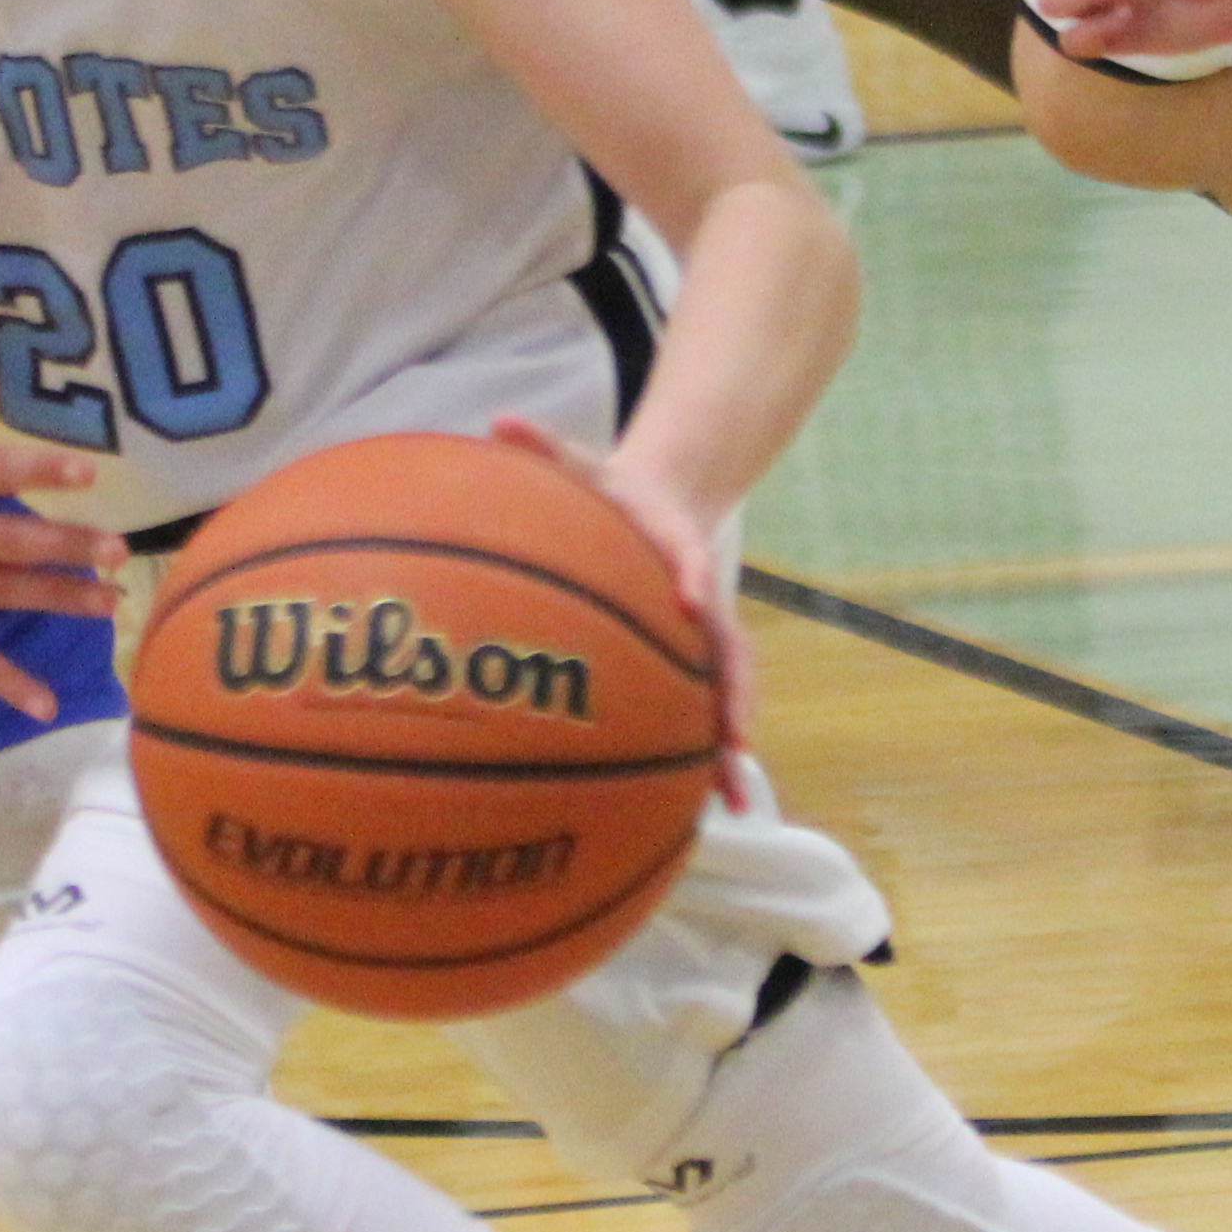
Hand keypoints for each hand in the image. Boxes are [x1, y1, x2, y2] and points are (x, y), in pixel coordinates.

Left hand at [488, 417, 754, 801]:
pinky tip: (710, 811)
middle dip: (731, 692)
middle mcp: (698, 599)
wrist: (664, 506)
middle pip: (727, 648)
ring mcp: (702, 638)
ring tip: (730, 801)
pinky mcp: (693, 665)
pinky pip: (702, 713)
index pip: (689, 559)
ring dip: (727, 746)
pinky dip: (709, 759)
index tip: (691, 598)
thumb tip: (497, 420)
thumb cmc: (609, 495)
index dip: (693, 576)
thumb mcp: (579, 463)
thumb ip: (543, 446)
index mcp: (674, 546)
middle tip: (733, 736)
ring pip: (724, 695)